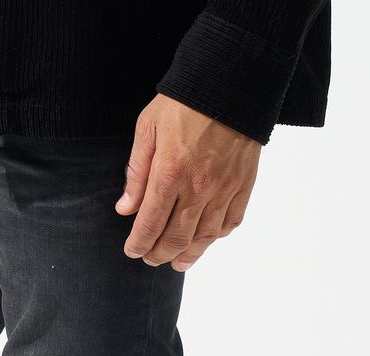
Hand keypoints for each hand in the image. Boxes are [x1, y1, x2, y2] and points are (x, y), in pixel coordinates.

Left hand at [116, 95, 260, 270]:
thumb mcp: (148, 129)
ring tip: (177, 262)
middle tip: (151, 259)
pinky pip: (231, 222)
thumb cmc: (185, 102)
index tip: (132, 251)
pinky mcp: (244, 184)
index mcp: (170, 173)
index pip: (150, 225)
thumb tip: (125, 209)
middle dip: (160, 254)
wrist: (233, 79)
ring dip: (188, 254)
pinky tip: (205, 239)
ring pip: (205, 237)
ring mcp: (224, 188)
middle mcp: (198, 187)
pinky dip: (216, 236)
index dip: (138, 245)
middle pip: (176, 238)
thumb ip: (136, 173)